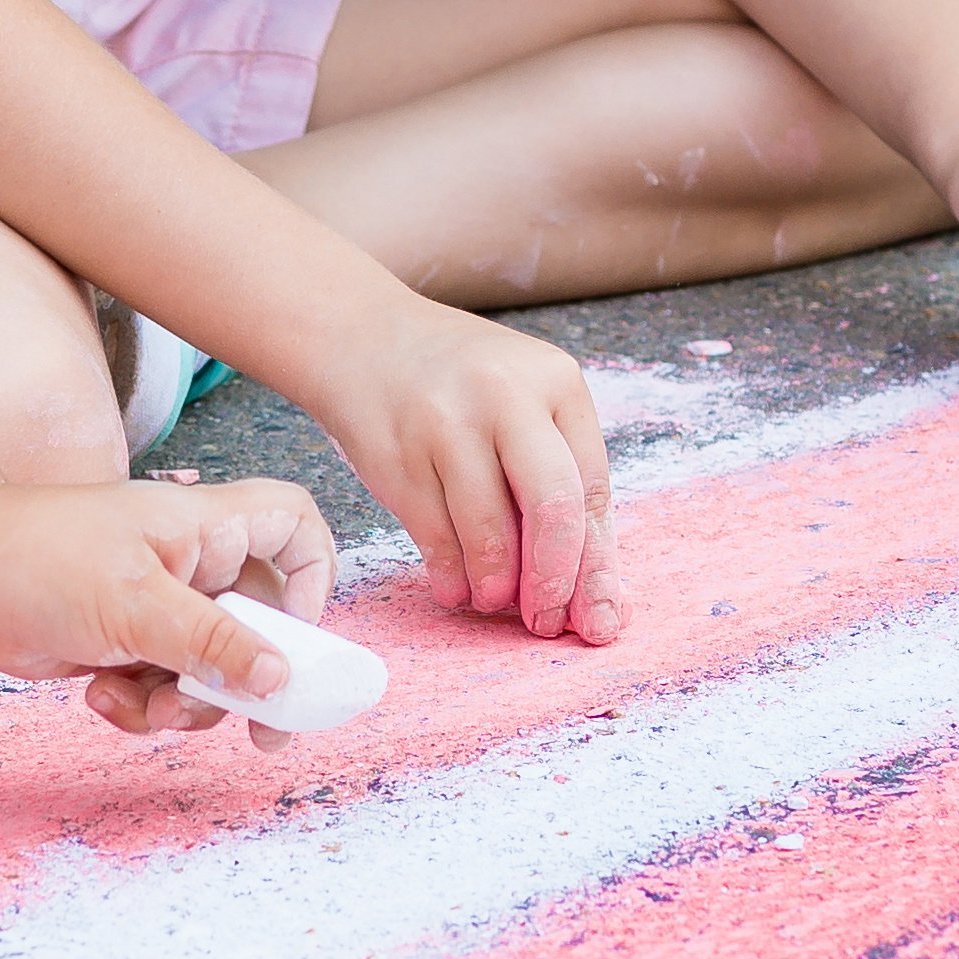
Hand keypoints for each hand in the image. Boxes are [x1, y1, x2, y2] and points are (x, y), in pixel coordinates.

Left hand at [0, 470, 350, 734]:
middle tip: (260, 735)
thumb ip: (214, 643)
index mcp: (206, 530)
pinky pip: (160, 688)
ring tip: (142, 705)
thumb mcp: (137, 604)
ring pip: (209, 671)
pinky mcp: (123, 644)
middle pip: (261, 626)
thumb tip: (280, 677)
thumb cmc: (40, 558)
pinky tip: (98, 697)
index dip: (314, 576)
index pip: (294, 527)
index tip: (298, 632)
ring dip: (185, 704)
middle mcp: (191, 566)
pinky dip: (138, 705)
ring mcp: (157, 607)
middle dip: (251, 682)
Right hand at [312, 294, 626, 641]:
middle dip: (556, 580)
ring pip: (489, 531)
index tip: (597, 614)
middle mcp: (505, 395)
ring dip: (497, 584)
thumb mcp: (524, 399)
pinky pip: (435, 536)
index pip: (593, 488)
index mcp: (556, 380)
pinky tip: (456, 589)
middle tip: (547, 620)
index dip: (596, 563)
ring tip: (494, 599)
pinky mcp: (397, 454)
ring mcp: (446, 423)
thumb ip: (561, 474)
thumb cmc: (460, 384)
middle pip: (554, 507)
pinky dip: (451, 575)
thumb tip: (595, 585)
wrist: (361, 338)